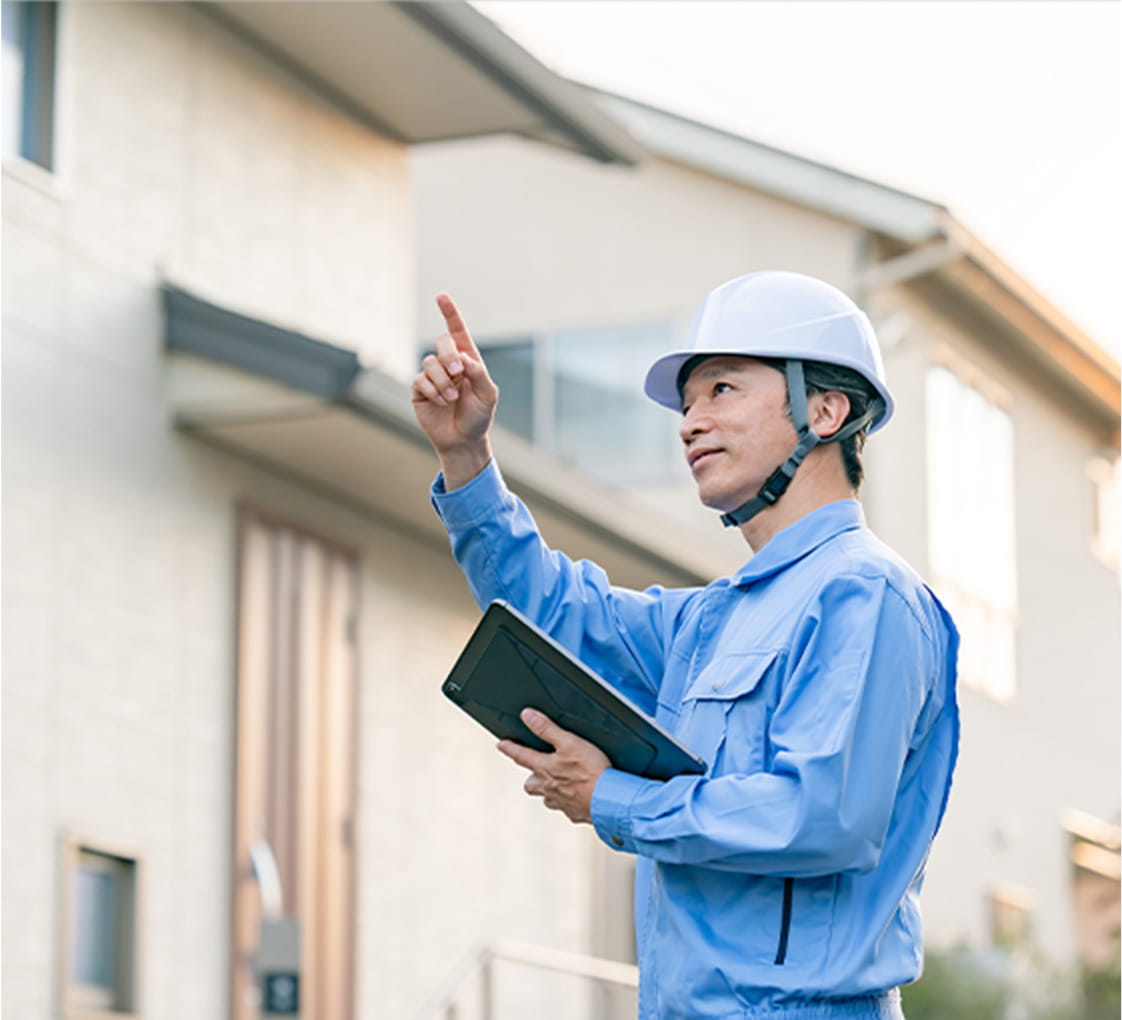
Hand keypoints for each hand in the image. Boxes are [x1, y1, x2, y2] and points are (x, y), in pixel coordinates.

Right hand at [411, 294, 498, 487]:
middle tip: (458, 374)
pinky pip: (420, 379)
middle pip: (442, 341)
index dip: (449, 312)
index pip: (457, 331)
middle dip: (449, 355)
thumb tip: (462, 358)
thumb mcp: (488, 394)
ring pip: (429, 362)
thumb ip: (478, 372)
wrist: (463, 440)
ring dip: (443, 380)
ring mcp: (433, 376)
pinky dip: (433, 391)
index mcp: (467, 360)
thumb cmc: (479, 416)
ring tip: (451, 398)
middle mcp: (448, 364)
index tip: (441, 296)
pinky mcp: (420, 389)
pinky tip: (441, 402)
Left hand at [497, 709, 610, 824]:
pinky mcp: (576, 813)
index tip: (501, 745)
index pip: (521, 756)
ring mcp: (562, 803)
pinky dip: (570, 801)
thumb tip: (527, 716)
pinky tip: (580, 796)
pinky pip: (567, 807)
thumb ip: (547, 729)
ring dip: (549, 791)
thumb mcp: (569, 742)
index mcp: (545, 769)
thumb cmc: (591, 771)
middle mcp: (549, 788)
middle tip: (534, 770)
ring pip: (548, 798)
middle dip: (531, 776)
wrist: (610, 800)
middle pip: (530, 784)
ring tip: (558, 784)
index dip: (510, 748)